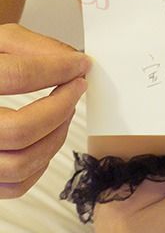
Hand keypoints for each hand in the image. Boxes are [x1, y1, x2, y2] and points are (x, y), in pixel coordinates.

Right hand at [0, 23, 91, 197]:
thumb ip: (32, 47)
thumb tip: (73, 62)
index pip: (16, 76)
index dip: (58, 69)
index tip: (81, 65)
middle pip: (20, 129)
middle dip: (60, 108)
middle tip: (76, 88)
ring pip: (21, 164)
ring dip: (56, 136)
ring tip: (64, 111)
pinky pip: (15, 185)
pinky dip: (40, 163)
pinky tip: (45, 137)